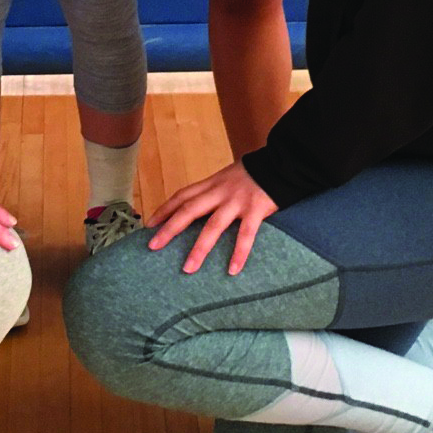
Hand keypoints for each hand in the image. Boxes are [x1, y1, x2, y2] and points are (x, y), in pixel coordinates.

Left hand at [148, 160, 277, 275]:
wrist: (282, 162)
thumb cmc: (255, 174)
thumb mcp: (228, 177)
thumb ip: (215, 191)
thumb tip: (200, 206)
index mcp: (212, 184)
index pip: (182, 196)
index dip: (165, 209)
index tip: (150, 225)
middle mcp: (220, 192)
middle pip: (189, 210)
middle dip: (170, 229)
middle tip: (153, 247)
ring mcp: (237, 202)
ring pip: (213, 226)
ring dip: (199, 249)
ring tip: (188, 269)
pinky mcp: (256, 210)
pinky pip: (245, 235)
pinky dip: (239, 253)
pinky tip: (232, 270)